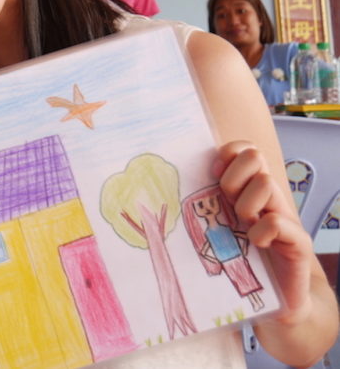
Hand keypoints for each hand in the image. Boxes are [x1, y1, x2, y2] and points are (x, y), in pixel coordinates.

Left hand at [214, 141, 313, 324]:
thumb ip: (201, 207)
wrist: (274, 305)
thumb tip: (154, 192)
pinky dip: (263, 231)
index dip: (228, 153)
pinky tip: (257, 244)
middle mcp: (269, 198)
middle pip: (255, 157)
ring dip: (246, 204)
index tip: (212, 174)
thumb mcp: (215, 229)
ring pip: (266, 183)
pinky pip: (279, 221)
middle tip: (228, 203)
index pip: (245, 149)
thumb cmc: (238, 263)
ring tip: (242, 226)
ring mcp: (286, 217)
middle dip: (234, 177)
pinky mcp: (298, 242)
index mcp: (248, 190)